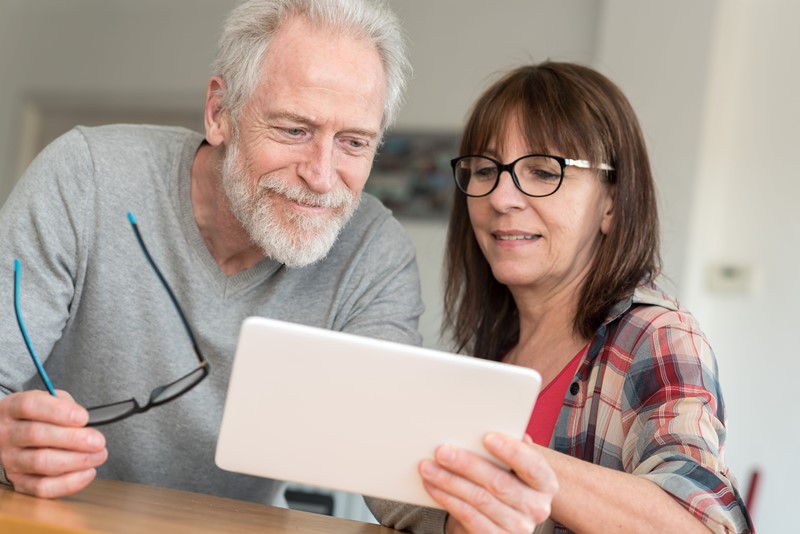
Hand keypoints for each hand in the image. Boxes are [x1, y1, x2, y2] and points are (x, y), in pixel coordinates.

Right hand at [0, 390, 106, 497]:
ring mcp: (10, 459)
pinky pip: (42, 487)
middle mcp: (6, 434)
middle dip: (74, 439)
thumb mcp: (49, 401)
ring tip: (99, 455)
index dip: (59, 412)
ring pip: (41, 462)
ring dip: (76, 460)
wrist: (17, 435)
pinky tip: (88, 472)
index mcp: (12, 408)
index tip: (84, 417)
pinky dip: (69, 482)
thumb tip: (86, 421)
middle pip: (37, 435)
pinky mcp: (17, 481)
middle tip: (98, 441)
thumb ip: (65, 405)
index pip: (30, 406)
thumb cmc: (39, 416)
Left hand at [419, 433, 557, 533]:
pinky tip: (433, 486)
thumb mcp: (512, 464)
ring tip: (428, 467)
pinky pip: (468, 517)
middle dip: (467, 465)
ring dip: (449, 481)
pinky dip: (447, 499)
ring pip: (478, 499)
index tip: (487, 437)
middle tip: (442, 451)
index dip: (511, 451)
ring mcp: (518, 527)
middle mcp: (537, 507)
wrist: (502, 516)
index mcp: (546, 483)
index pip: (532, 466)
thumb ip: (509, 446)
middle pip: (499, 483)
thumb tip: (492, 424)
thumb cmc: (506, 479)